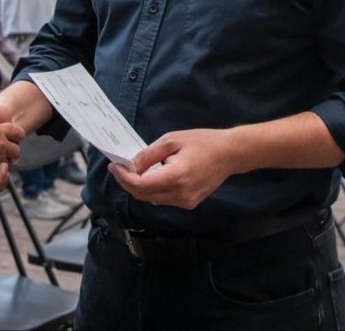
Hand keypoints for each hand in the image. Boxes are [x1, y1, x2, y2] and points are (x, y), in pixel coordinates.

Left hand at [108, 128, 237, 210]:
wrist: (230, 154)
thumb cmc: (202, 142)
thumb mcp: (171, 141)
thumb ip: (148, 155)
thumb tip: (130, 166)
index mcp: (177, 177)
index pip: (141, 185)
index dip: (124, 177)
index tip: (114, 166)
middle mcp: (180, 195)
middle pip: (143, 196)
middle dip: (128, 182)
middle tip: (120, 167)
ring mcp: (186, 202)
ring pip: (152, 199)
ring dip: (140, 186)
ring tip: (134, 170)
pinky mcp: (189, 204)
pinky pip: (163, 199)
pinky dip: (153, 189)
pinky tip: (152, 176)